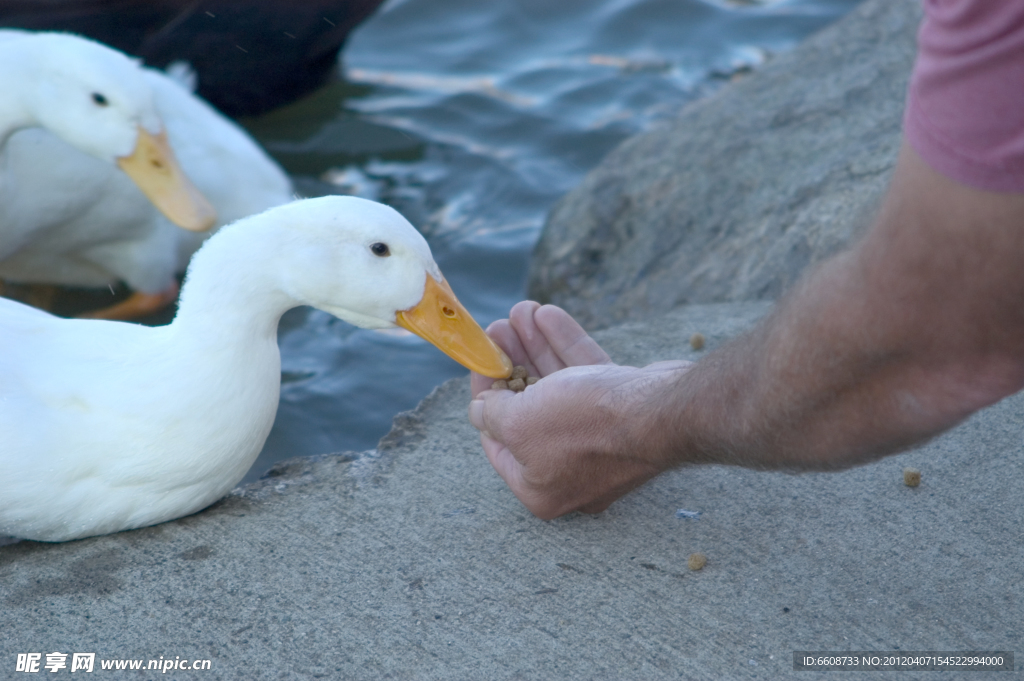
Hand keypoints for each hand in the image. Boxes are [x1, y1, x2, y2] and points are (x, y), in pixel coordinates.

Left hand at [468, 301, 691, 518]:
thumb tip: (480, 411)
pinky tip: (547, 314)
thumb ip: (491, 416)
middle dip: (513, 362)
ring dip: (536, 346)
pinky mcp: (623, 412)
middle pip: (529, 410)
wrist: (663, 413)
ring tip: (520, 311)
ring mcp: (600, 442)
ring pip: (558, 388)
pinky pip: (586, 378)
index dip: (484, 398)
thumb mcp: (518, 423)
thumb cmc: (587, 427)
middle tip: (498, 330)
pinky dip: (565, 346)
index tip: (480, 364)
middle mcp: (570, 470)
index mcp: (540, 488)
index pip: (498, 443)